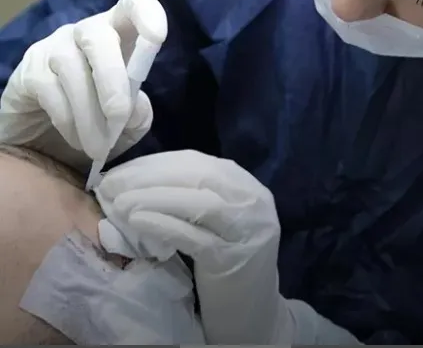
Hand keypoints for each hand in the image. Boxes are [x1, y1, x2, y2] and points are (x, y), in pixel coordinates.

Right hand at [0, 0, 166, 169]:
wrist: (48, 142)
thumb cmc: (98, 121)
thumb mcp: (127, 124)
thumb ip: (138, 115)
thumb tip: (134, 107)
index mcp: (119, 34)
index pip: (132, 6)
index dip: (146, 13)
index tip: (158, 36)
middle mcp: (85, 32)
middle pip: (98, 36)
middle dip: (113, 79)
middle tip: (118, 119)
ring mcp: (53, 48)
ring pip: (73, 69)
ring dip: (89, 114)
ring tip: (98, 148)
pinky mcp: (29, 71)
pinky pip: (51, 92)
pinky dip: (69, 122)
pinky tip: (76, 139)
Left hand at [96, 150, 283, 343]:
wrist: (251, 316)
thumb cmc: (223, 263)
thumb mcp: (214, 221)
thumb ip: (190, 195)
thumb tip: (136, 176)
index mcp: (246, 186)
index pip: (197, 163)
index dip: (156, 164)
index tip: (122, 170)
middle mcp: (254, 202)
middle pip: (197, 177)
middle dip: (150, 177)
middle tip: (112, 183)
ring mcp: (247, 230)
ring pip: (198, 203)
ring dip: (153, 198)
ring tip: (119, 202)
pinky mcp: (234, 260)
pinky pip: (194, 237)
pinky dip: (163, 225)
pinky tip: (136, 221)